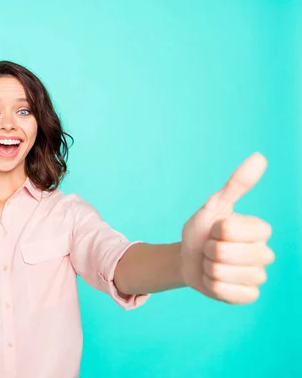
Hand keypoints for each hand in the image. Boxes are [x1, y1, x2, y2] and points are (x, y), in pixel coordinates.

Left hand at [180, 152, 274, 304]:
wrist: (188, 258)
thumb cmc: (202, 231)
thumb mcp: (214, 206)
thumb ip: (237, 184)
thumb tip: (259, 157)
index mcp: (260, 230)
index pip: (233, 231)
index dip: (216, 230)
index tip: (215, 230)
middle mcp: (265, 254)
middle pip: (227, 254)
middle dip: (209, 250)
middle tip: (210, 248)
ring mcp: (258, 277)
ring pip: (225, 274)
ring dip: (208, 268)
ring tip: (211, 263)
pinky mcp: (248, 296)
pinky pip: (228, 293)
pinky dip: (212, 286)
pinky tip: (214, 280)